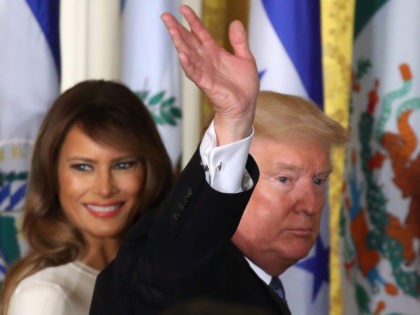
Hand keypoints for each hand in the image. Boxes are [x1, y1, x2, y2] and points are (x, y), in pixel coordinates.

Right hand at [161, 5, 258, 144]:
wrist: (245, 106)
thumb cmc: (243, 85)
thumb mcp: (245, 58)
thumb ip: (239, 41)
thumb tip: (235, 22)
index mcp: (215, 52)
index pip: (200, 33)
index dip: (192, 20)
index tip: (183, 8)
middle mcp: (207, 60)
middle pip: (189, 41)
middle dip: (177, 29)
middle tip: (165, 16)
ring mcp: (205, 72)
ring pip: (188, 54)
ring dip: (179, 43)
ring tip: (171, 30)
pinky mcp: (206, 84)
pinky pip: (194, 73)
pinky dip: (188, 64)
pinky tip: (181, 54)